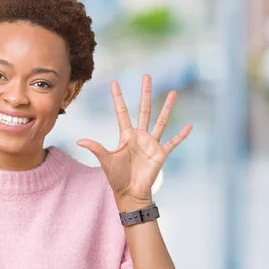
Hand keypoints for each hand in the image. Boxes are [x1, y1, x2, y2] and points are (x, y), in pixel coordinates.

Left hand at [76, 74, 191, 211]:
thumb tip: (79, 140)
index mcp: (126, 135)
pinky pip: (173, 142)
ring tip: (173, 93)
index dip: (118, 97)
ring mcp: (151, 143)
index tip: (114, 82)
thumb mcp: (105, 160)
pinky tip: (189, 126)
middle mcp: (140, 135)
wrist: (130, 193)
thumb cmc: (116, 177)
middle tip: (146, 76)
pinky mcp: (160, 154)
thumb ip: (95, 148)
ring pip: (161, 121)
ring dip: (167, 107)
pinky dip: (181, 135)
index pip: (122, 111)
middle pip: (143, 109)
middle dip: (145, 93)